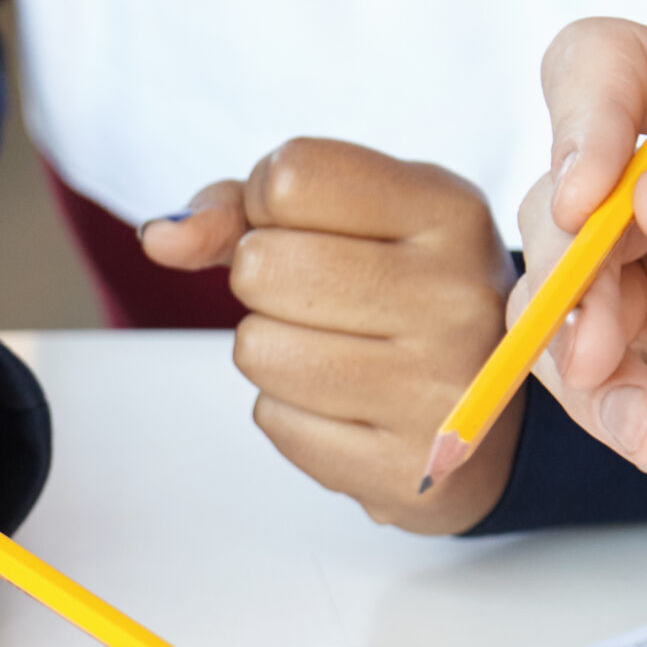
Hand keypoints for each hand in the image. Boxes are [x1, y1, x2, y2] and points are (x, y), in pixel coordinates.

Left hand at [142, 138, 520, 532]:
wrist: (486, 421)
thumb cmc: (400, 297)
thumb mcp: (350, 222)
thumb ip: (241, 209)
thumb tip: (160, 238)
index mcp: (451, 213)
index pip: (290, 177)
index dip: (267, 204)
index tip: (309, 228)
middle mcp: (455, 298)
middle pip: (261, 265)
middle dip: (264, 282)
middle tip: (323, 301)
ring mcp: (437, 391)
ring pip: (256, 349)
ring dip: (272, 350)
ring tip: (337, 353)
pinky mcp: (402, 469)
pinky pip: (273, 420)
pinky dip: (291, 412)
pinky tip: (348, 406)